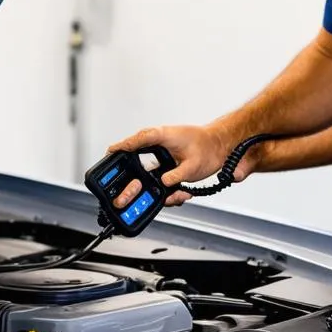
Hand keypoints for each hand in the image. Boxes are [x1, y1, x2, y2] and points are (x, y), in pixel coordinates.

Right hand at [106, 125, 230, 207]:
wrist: (220, 146)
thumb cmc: (208, 147)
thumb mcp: (193, 165)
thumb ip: (177, 175)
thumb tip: (164, 183)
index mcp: (164, 136)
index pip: (140, 139)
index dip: (124, 146)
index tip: (111, 152)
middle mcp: (160, 143)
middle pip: (136, 155)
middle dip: (132, 175)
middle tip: (125, 190)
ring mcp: (162, 153)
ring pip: (147, 170)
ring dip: (152, 186)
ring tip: (170, 195)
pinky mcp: (167, 163)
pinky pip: (158, 177)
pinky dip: (166, 189)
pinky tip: (179, 194)